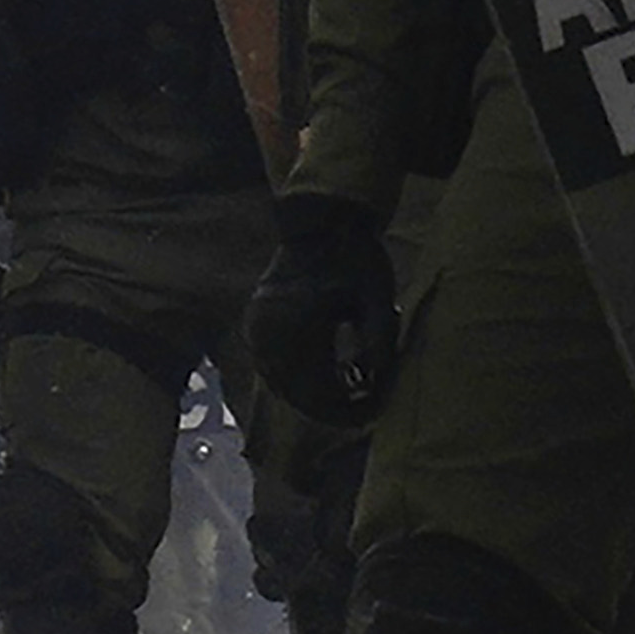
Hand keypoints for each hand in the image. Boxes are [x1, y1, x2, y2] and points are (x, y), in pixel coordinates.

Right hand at [246, 189, 399, 426]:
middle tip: (369, 404)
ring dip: (318, 393)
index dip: (350, 412)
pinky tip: (334, 368)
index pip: (319, 396)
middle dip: (335, 407)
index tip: (378, 410)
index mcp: (296, 330)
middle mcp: (267, 336)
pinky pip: (275, 368)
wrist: (319, 222)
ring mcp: (255, 331)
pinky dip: (302, 376)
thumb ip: (380, 343)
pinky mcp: (253, 325)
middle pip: (300, 398)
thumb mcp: (377, 299)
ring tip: (356, 383)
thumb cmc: (354, 257)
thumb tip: (378, 387)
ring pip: (285, 386)